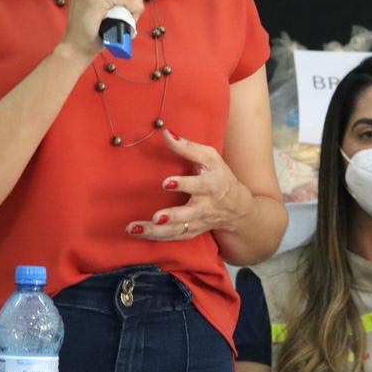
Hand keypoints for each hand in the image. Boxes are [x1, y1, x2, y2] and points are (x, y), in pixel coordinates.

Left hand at [125, 130, 255, 240]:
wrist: (236, 208)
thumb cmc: (220, 176)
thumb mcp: (210, 157)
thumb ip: (188, 146)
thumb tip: (166, 133)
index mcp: (211, 185)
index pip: (198, 186)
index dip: (183, 184)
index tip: (166, 183)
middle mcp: (204, 207)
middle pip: (188, 214)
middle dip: (173, 216)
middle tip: (157, 217)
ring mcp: (197, 222)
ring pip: (177, 230)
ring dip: (156, 231)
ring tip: (135, 229)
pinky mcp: (191, 232)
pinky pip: (172, 238)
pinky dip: (155, 238)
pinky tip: (138, 234)